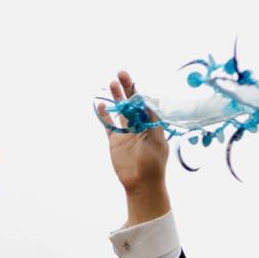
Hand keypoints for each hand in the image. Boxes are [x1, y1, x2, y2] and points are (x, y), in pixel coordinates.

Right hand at [97, 71, 169, 224]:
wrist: (141, 184)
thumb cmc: (153, 164)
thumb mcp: (157, 141)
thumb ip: (152, 121)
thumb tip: (148, 101)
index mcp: (152, 126)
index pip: (145, 105)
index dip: (140, 93)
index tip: (135, 83)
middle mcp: (139, 127)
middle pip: (132, 104)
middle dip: (128, 89)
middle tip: (122, 73)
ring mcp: (126, 133)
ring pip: (120, 111)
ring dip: (116, 97)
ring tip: (112, 83)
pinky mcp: (115, 141)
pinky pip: (108, 125)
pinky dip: (104, 114)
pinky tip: (101, 104)